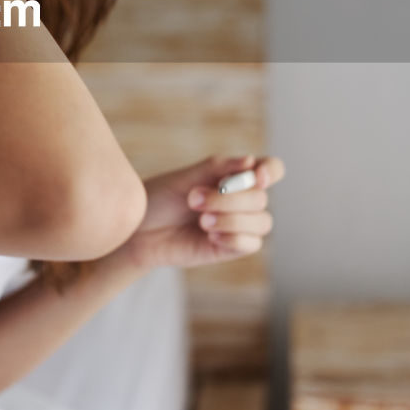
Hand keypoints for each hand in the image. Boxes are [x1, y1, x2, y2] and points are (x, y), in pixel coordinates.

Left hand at [108, 154, 283, 270]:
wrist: (138, 230)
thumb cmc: (160, 198)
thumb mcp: (186, 177)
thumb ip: (218, 168)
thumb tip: (250, 161)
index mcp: (234, 176)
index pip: (270, 169)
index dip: (271, 171)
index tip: (256, 176)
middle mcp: (241, 200)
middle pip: (262, 198)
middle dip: (230, 199)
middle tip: (194, 199)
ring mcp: (238, 225)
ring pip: (262, 222)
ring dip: (231, 219)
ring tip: (201, 220)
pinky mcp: (230, 248)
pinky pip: (251, 244)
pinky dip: (233, 237)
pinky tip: (209, 235)